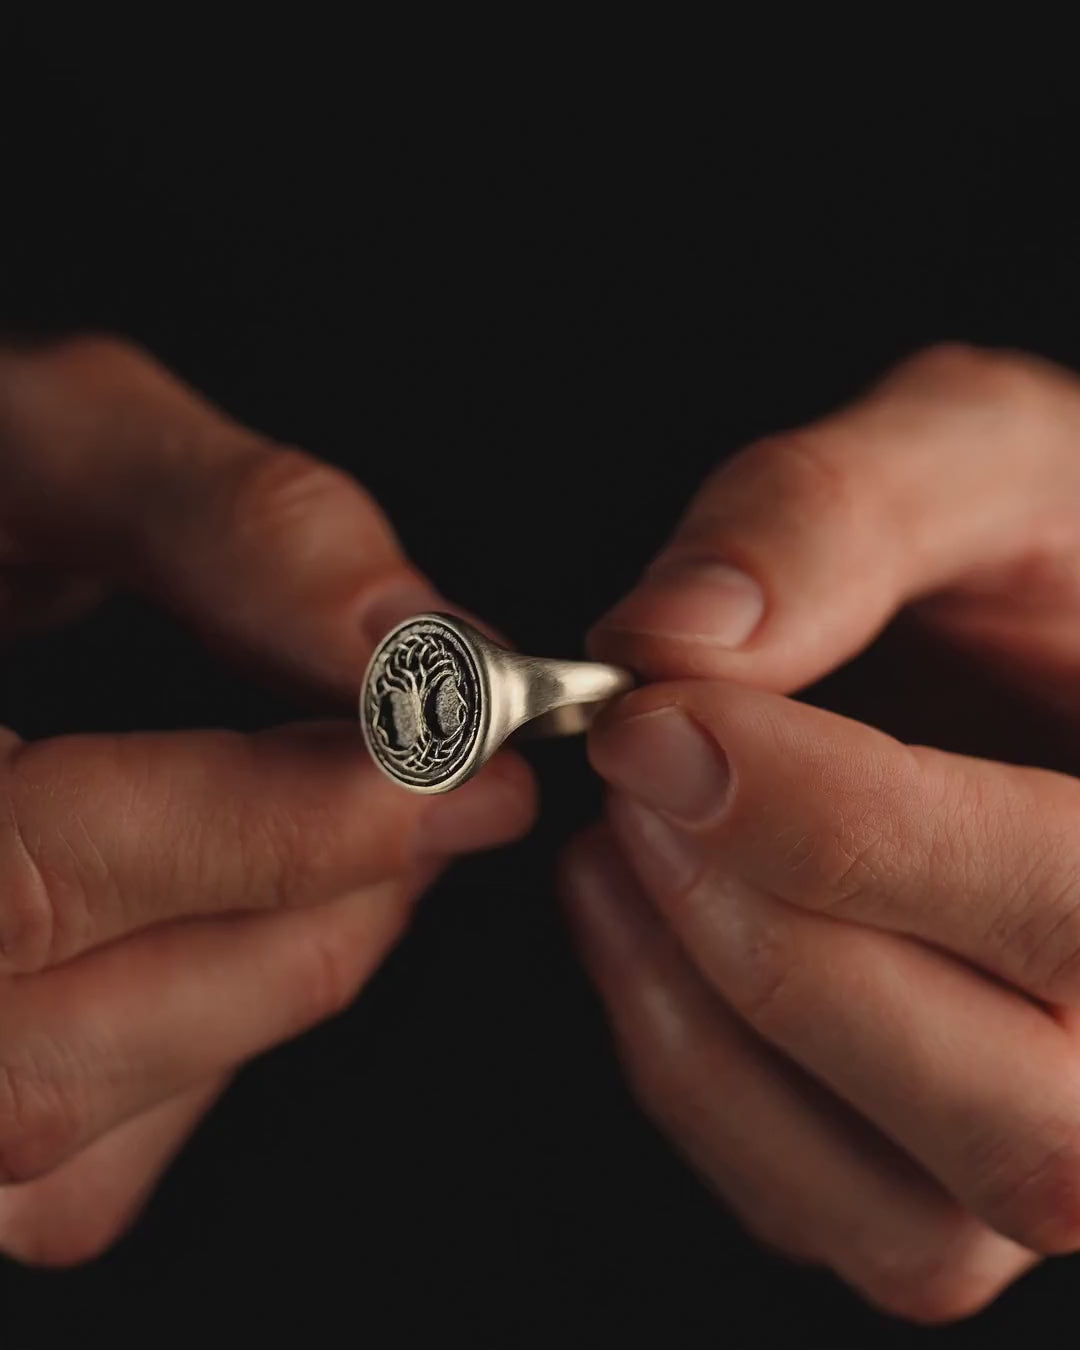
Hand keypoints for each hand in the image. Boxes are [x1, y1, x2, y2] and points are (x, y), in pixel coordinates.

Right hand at [0, 336, 534, 1264]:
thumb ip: (217, 519)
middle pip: (61, 1050)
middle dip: (309, 912)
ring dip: (272, 983)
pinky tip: (258, 914)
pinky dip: (203, 1046)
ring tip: (382, 838)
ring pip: (73, 1140)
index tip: (452, 752)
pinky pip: (70, 1169)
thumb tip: (414, 645)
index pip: (31, 870)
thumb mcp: (17, 438)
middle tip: (464, 795)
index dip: (273, 825)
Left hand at [561, 344, 1079, 1321]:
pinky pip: (815, 1210)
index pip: (1068, 907)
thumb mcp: (974, 461)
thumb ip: (838, 514)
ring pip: (902, 1219)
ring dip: (710, 1032)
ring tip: (619, 846)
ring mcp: (1058, 1127)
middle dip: (771, 943)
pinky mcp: (941, 1171)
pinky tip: (630, 915)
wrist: (1037, 636)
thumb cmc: (1041, 549)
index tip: (657, 720)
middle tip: (638, 778)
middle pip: (1007, 1116)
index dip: (839, 825)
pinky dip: (689, 1079)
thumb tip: (674, 635)